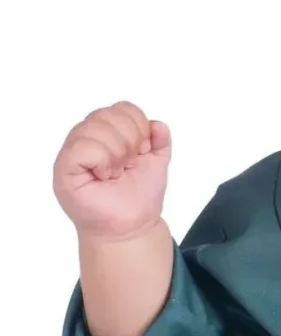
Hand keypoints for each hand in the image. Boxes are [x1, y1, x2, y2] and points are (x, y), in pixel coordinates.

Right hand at [53, 102, 170, 240]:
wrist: (131, 227)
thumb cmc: (137, 197)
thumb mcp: (156, 163)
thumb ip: (160, 141)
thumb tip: (158, 125)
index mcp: (107, 133)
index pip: (123, 108)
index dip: (139, 127)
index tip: (143, 151)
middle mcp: (87, 137)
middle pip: (108, 114)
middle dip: (130, 140)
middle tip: (129, 164)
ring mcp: (73, 152)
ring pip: (95, 127)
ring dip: (116, 152)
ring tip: (116, 172)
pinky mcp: (65, 168)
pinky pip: (82, 146)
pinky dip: (101, 159)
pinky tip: (104, 174)